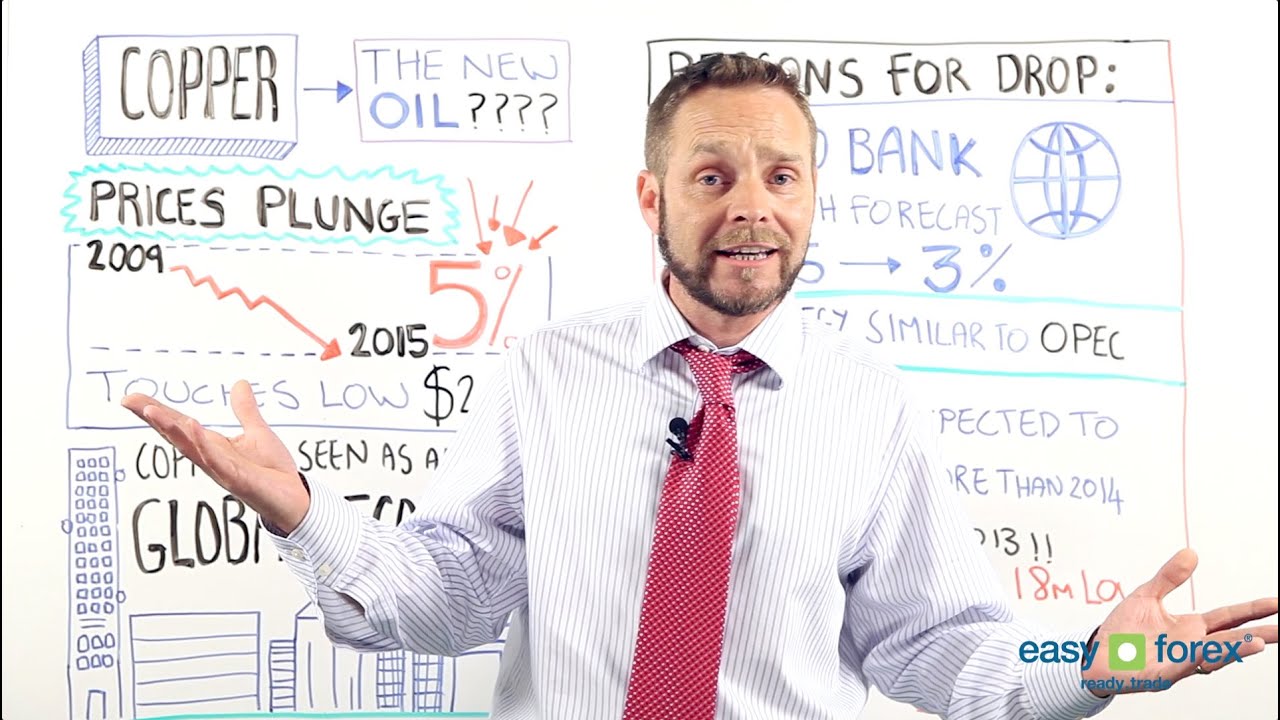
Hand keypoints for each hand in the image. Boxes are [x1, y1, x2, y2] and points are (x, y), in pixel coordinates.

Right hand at [121, 379, 309, 532]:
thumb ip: (245, 410)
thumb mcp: (257, 432)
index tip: (130, 399)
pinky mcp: (239, 480)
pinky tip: (193, 428)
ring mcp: (222, 471)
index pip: (179, 426)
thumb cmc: (273, 471)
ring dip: (172, 431)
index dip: (157, 412)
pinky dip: (205, 447)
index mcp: (213, 446)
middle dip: (154, 419)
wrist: (296, 498)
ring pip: (192, 449)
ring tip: (152, 411)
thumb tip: (240, 383)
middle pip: (177, 436)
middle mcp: (211, 459)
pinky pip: (218, 462)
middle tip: (131, 402)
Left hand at [1082, 548, 1276, 695]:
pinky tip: (1207, 653)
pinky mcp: (1160, 676)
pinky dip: (1195, 660)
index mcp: (1191, 628)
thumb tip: (1191, 553)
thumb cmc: (1123, 630)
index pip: (1229, 618)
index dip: (1253, 612)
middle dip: (1259, 636)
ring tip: (1257, 642)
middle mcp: (1191, 647)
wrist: (1096, 654)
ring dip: (1233, 650)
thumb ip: (1169, 577)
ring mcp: (1178, 663)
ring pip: (1212, 657)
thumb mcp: (1146, 596)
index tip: (1277, 603)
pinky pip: (1180, 668)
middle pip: (1231, 641)